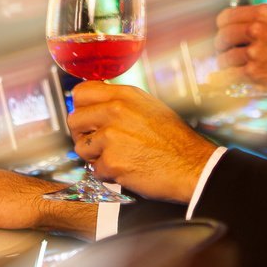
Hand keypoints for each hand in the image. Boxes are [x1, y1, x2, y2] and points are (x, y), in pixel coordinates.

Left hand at [66, 83, 217, 204]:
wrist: (193, 166)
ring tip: (116, 157)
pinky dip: (108, 174)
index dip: (81, 107)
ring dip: (94, 157)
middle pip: (74, 120)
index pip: (81, 92)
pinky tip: (126, 169)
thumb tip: (96, 106)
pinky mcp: (112, 162)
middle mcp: (116, 111)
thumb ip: (121, 103)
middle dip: (81, 135)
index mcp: (125, 95)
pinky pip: (95, 170)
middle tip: (95, 144)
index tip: (87, 119)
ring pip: (81, 147)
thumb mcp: (149, 107)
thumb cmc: (174, 140)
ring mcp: (112, 137)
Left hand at [213, 4, 266, 101]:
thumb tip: (238, 24)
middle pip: (223, 36)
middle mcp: (258, 29)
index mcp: (265, 13)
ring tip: (231, 67)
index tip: (223, 33)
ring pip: (224, 57)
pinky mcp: (255, 72)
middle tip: (224, 52)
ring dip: (225, 64)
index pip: (227, 16)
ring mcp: (256, 51)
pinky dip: (228, 78)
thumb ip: (262, 20)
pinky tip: (233, 77)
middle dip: (221, 46)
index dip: (222, 27)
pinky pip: (229, 75)